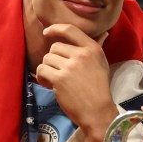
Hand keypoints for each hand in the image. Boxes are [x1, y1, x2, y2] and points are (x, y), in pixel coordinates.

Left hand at [36, 23, 115, 139]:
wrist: (98, 112)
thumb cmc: (99, 90)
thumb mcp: (101, 64)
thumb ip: (91, 50)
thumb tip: (95, 35)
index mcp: (92, 49)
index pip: (70, 30)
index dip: (55, 29)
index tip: (47, 32)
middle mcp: (81, 55)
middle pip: (55, 47)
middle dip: (53, 59)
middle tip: (58, 72)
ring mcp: (70, 67)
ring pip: (47, 58)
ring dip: (47, 69)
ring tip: (54, 80)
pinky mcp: (60, 79)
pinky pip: (41, 70)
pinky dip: (42, 77)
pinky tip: (48, 84)